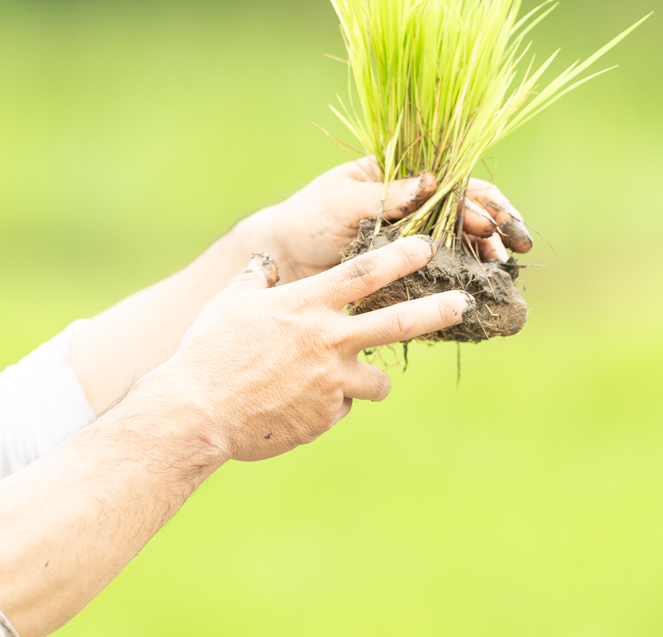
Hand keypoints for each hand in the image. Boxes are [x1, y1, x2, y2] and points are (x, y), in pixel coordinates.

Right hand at [139, 236, 470, 461]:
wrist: (199, 411)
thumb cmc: (208, 351)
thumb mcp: (228, 304)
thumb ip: (254, 281)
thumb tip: (264, 266)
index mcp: (304, 305)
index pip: (362, 274)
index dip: (398, 257)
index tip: (427, 245)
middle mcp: (326, 340)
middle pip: (396, 322)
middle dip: (436, 310)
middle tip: (463, 302)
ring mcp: (331, 381)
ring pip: (376, 381)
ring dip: (367, 379)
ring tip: (337, 381)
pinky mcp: (327, 416)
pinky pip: (341, 408)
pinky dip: (327, 405)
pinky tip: (294, 405)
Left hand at [241, 158, 533, 277]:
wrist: (282, 263)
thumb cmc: (307, 219)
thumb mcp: (343, 200)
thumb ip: (387, 194)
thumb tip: (432, 182)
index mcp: (402, 179)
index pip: (455, 182)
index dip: (481, 199)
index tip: (495, 222)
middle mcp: (415, 209)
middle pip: (468, 214)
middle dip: (495, 229)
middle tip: (510, 249)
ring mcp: (413, 243)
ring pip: (463, 245)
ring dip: (485, 256)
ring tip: (499, 270)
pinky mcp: (407, 274)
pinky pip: (443, 276)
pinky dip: (464, 282)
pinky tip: (481, 292)